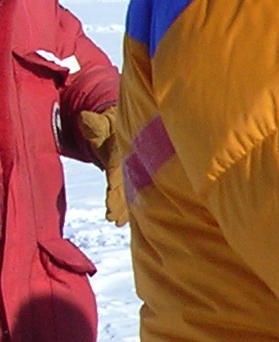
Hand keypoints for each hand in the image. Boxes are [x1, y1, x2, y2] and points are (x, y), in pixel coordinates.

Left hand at [77, 107, 127, 225]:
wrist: (123, 129)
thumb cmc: (107, 127)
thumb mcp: (100, 123)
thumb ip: (93, 124)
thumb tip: (84, 118)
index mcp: (121, 153)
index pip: (117, 171)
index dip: (115, 185)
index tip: (111, 196)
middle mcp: (129, 166)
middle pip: (125, 186)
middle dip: (121, 203)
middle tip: (113, 218)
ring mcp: (130, 174)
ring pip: (129, 194)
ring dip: (125, 209)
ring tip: (118, 223)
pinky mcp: (129, 181)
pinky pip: (130, 195)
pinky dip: (127, 208)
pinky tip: (123, 222)